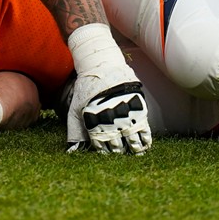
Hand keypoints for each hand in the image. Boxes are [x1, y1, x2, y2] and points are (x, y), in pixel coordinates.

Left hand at [65, 24, 152, 153]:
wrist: (103, 67)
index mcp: (95, 124)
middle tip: (123, 152)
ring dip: (134, 148)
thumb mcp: (77, 110)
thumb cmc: (87, 88)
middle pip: (118, 146)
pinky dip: (146, 139)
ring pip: (132, 141)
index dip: (106, 151)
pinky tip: (146, 144)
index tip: (109, 152)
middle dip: (120, 150)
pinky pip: (144, 130)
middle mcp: (111, 123)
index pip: (102, 146)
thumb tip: (72, 151)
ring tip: (137, 152)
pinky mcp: (138, 109)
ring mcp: (126, 116)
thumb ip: (76, 131)